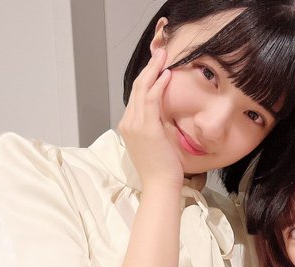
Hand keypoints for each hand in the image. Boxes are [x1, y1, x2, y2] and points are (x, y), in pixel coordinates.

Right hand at [117, 48, 182, 191]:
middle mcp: (128, 123)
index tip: (157, 64)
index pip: (136, 95)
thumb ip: (156, 125)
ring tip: (163, 56)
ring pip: (142, 90)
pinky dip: (158, 85)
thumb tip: (165, 112)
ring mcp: (135, 125)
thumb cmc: (162, 168)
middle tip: (160, 52)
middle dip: (149, 68)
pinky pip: (151, 100)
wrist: (160, 185)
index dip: (146, 77)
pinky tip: (166, 75)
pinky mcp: (146, 128)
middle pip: (136, 88)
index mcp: (129, 126)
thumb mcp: (157, 141)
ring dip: (153, 70)